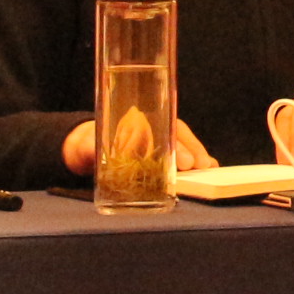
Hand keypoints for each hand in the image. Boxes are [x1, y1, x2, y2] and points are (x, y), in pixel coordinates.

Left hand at [60, 115, 216, 175]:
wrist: (86, 150)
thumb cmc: (88, 145)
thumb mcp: (84, 146)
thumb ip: (86, 148)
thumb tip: (88, 150)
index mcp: (138, 122)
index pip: (164, 127)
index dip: (179, 141)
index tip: (186, 160)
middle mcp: (153, 130)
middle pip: (179, 137)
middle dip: (191, 151)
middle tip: (198, 167)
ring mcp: (159, 144)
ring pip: (184, 145)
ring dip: (198, 156)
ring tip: (209, 170)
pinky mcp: (159, 158)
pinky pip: (180, 157)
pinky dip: (195, 163)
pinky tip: (207, 170)